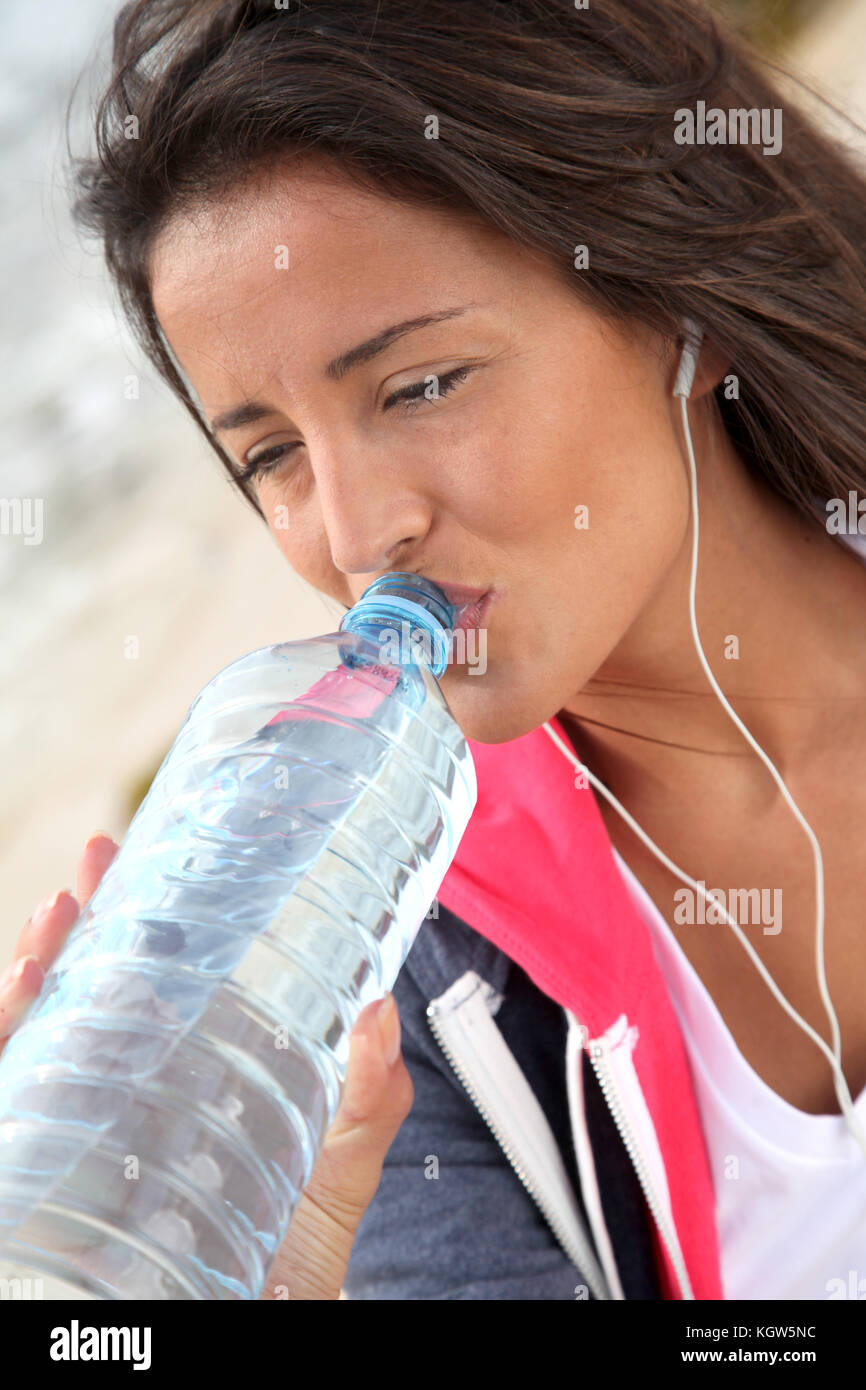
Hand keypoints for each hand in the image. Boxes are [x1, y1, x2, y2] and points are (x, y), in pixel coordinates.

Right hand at [0, 832, 413, 1299]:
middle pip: (104, 981)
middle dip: (97, 914)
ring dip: (50, 958)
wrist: (252, 1320)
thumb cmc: (289, 1251)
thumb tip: (383, 1008)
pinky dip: (15, 1026)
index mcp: (200, 1067)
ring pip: (54, 1020)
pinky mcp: (47, 1155)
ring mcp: (91, 1114)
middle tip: (106, 852)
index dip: (160, 911)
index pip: (170, 973)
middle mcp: (137, 1082)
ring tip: (66, 906)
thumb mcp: (337, 1167)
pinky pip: (18, 1078)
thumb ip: (368, 1098)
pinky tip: (33, 982)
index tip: (166, 848)